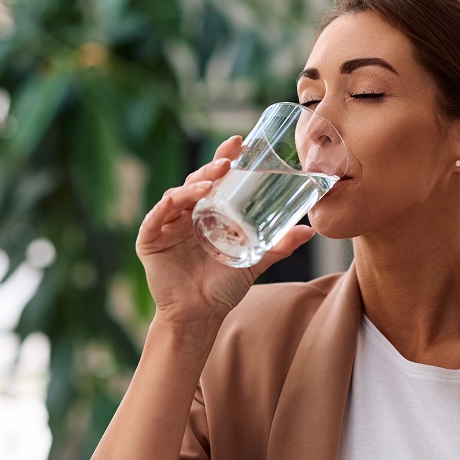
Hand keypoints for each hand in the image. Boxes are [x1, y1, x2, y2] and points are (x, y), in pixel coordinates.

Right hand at [136, 135, 316, 328]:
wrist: (200, 316)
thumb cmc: (223, 286)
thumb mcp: (255, 261)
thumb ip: (279, 246)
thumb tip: (310, 230)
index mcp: (207, 212)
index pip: (215, 179)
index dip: (224, 158)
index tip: (239, 143)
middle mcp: (186, 214)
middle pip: (196, 182)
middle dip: (211, 167)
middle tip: (228, 159)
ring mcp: (166, 225)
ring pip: (176, 196)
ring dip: (192, 186)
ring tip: (212, 183)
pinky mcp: (149, 240)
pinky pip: (155, 219)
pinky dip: (165, 207)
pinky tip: (177, 201)